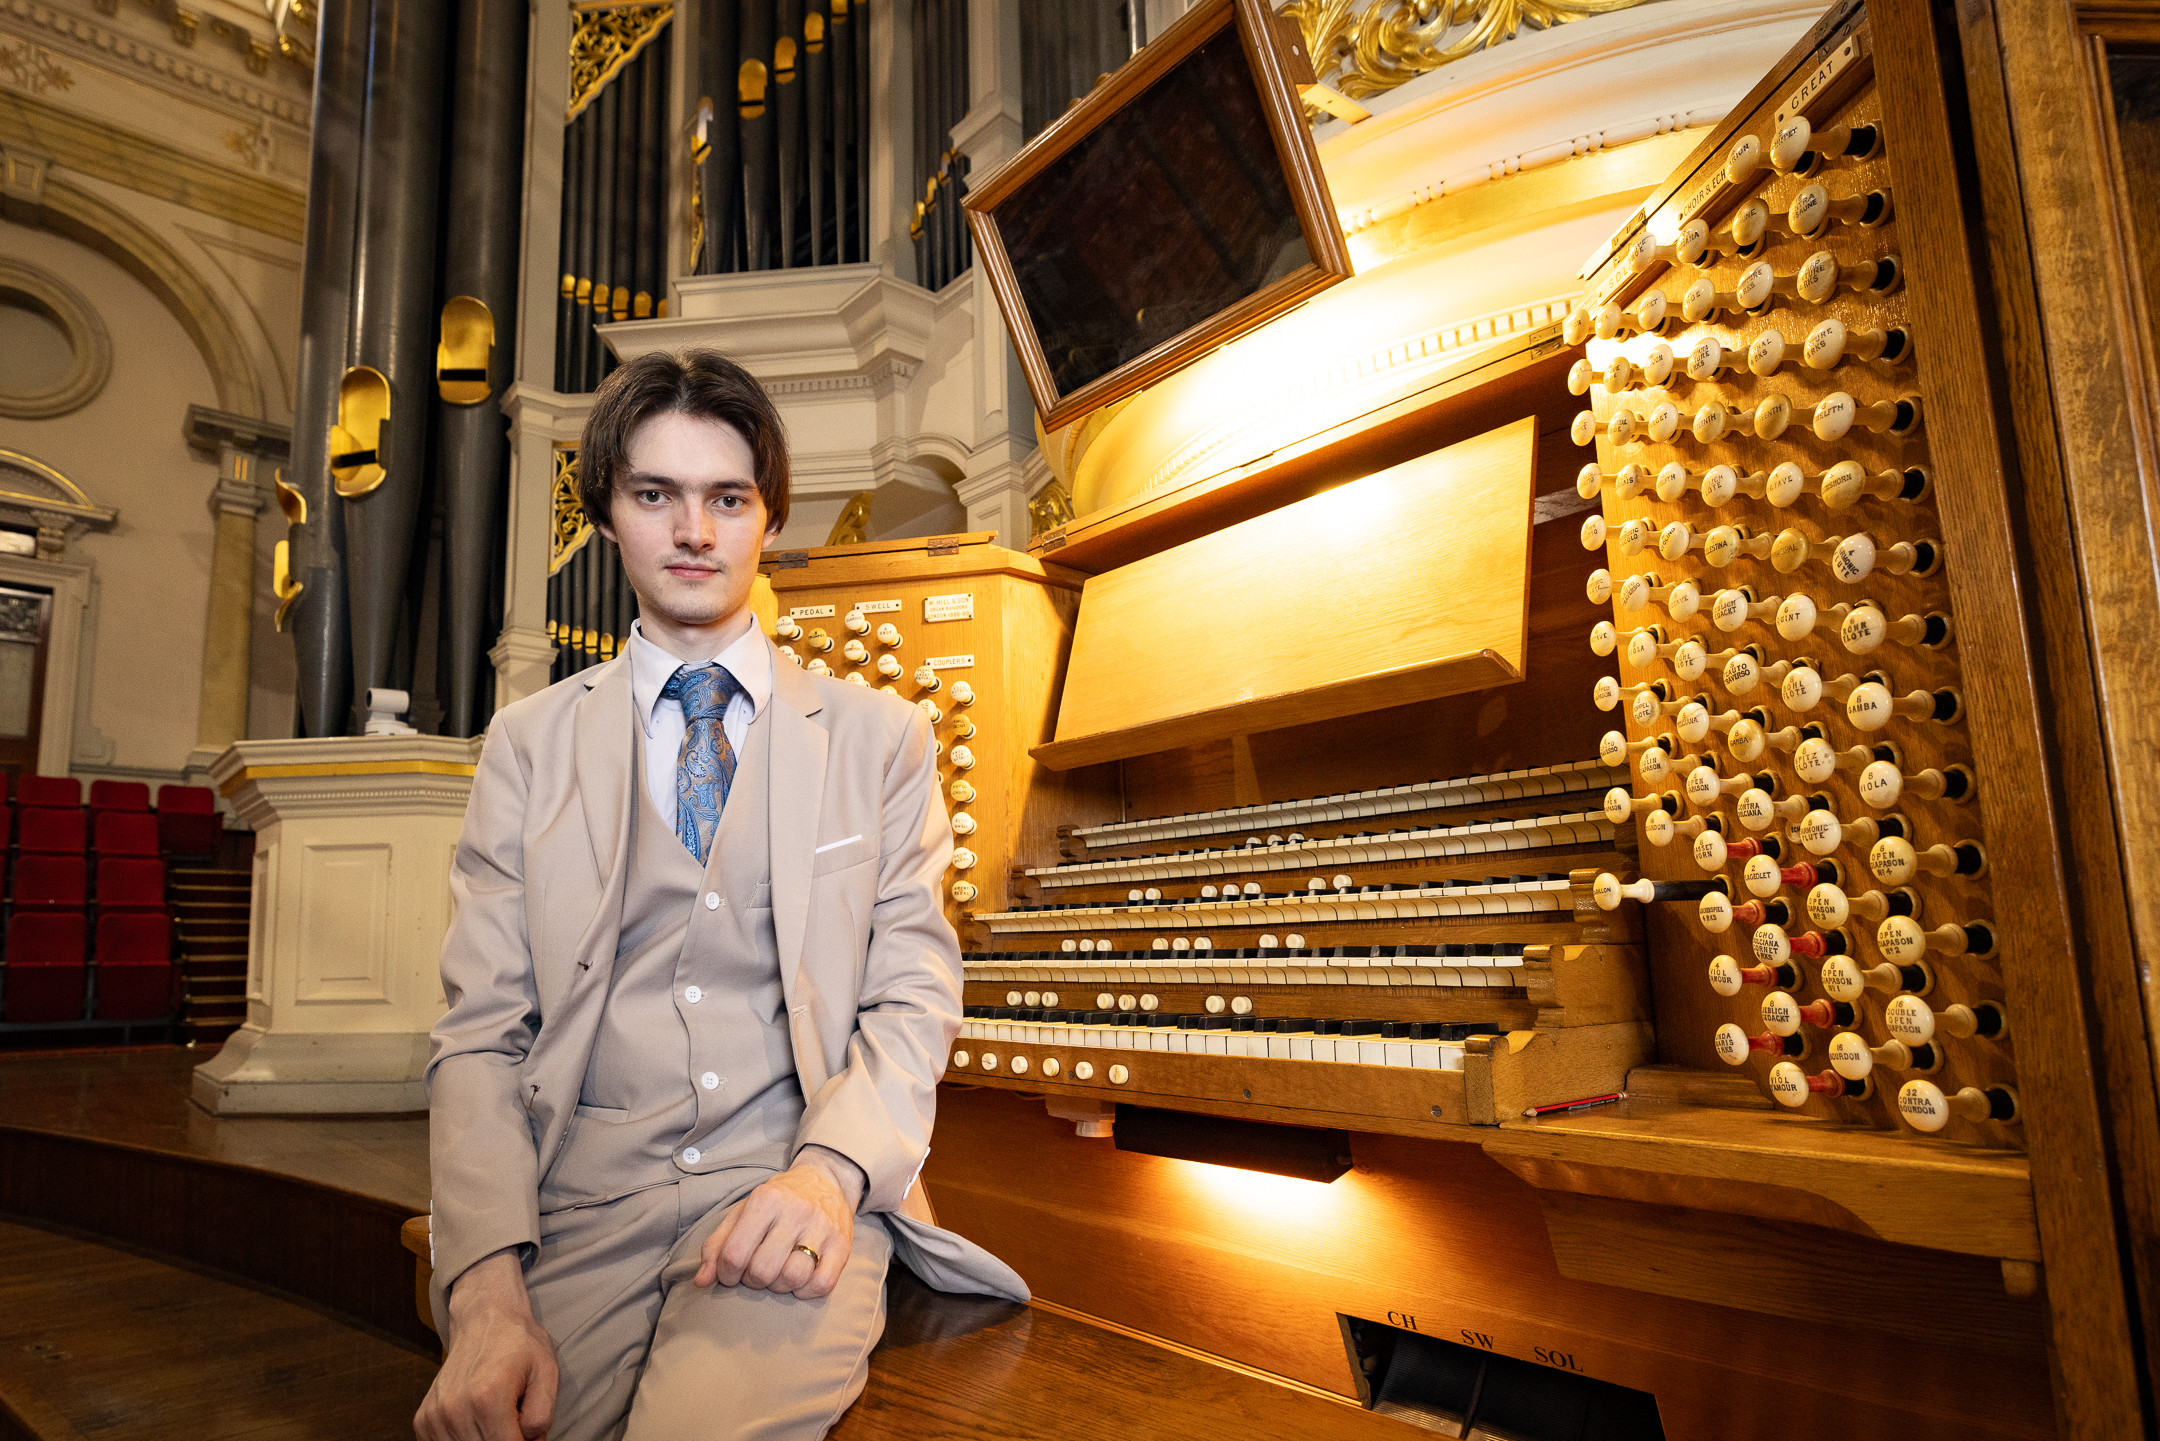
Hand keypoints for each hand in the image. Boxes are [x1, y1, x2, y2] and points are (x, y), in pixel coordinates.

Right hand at [415, 1249, 558, 1440]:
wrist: (484, 1319)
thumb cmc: (519, 1345)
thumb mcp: (546, 1373)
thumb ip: (541, 1416)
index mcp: (488, 1397)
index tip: (527, 1430)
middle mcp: (456, 1408)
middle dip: (505, 1439)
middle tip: (513, 1419)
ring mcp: (436, 1415)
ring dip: (484, 1439)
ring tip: (497, 1416)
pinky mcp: (424, 1419)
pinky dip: (464, 1439)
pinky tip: (477, 1420)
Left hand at [694, 1146, 863, 1299]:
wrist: (826, 1179)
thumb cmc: (778, 1201)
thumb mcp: (742, 1212)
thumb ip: (717, 1245)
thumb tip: (702, 1281)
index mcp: (765, 1200)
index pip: (734, 1254)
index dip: (726, 1274)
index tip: (731, 1273)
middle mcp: (796, 1211)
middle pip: (763, 1270)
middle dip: (753, 1281)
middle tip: (756, 1273)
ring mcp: (822, 1228)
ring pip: (792, 1278)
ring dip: (779, 1287)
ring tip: (777, 1275)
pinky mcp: (842, 1245)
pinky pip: (821, 1284)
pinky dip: (805, 1291)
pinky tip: (799, 1281)